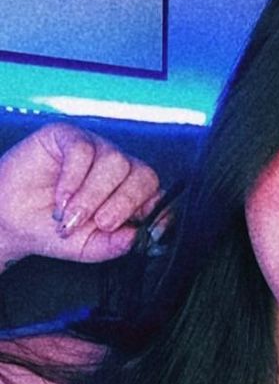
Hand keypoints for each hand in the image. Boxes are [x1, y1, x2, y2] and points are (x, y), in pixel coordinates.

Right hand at [0, 122, 161, 268]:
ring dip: (93, 195)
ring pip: (114, 161)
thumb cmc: (53, 231)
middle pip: (142, 175)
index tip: (150, 229)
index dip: (158, 210)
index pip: (157, 194)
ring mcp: (95, 149)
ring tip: (71, 216)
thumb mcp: (90, 247)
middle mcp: (117, 168)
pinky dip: (73, 180)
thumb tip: (138, 237)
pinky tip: (61, 199)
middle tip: (101, 223)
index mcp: (129, 193)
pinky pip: (82, 150)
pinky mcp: (69, 136)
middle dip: (123, 203)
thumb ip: (116, 245)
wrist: (12, 222)